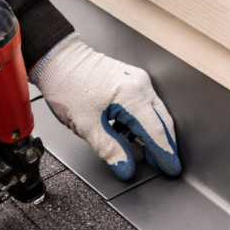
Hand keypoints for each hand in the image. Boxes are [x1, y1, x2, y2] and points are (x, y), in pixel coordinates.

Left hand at [30, 33, 179, 179]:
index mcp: (133, 96)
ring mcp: (138, 80)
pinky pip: (145, 104)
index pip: (156, 132)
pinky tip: (131, 134)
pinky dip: (142, 122)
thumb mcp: (88, 127)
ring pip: (155, 113)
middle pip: (162, 122)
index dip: (165, 154)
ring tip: (146, 154)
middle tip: (163, 165)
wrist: (57, 60)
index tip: (171, 169)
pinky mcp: (131, 80)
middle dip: (164, 145)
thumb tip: (125, 168)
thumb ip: (110, 150)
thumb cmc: (68, 86)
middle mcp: (141, 85)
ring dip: (152, 134)